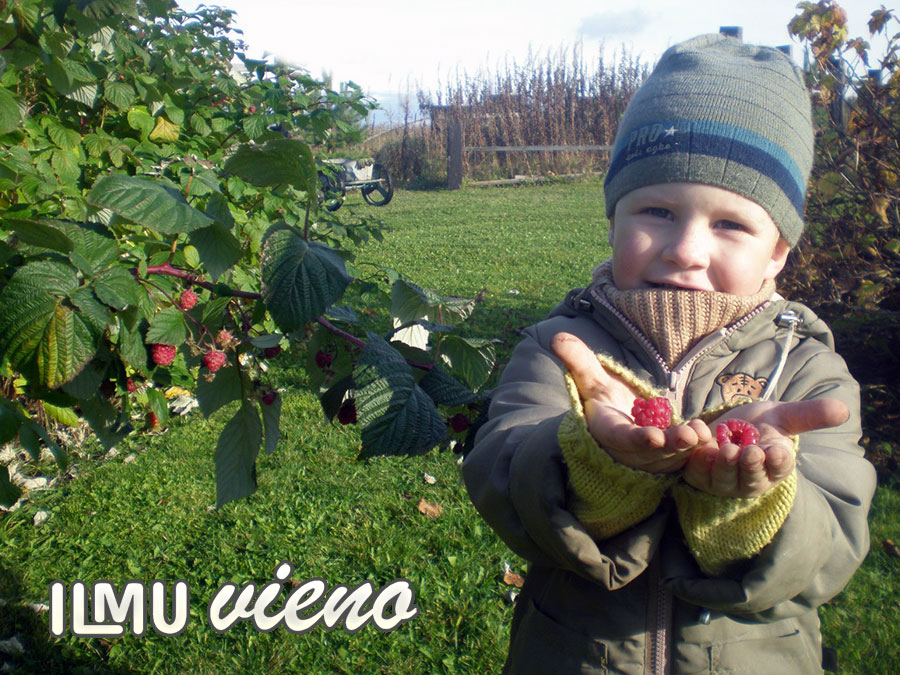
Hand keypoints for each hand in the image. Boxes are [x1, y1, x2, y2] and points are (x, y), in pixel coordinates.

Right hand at [551, 332, 708, 473]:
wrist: (620, 420)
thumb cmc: (605, 399)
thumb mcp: (592, 380)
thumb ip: (578, 361)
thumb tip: (556, 338)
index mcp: (608, 430)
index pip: (621, 438)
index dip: (637, 439)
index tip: (654, 438)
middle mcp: (628, 451)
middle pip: (650, 453)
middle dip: (669, 445)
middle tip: (688, 436)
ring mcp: (649, 458)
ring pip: (669, 458)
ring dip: (686, 447)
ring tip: (699, 432)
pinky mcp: (667, 460)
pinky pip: (683, 458)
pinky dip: (696, 450)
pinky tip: (706, 434)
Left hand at [683, 398, 849, 497]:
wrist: (727, 429)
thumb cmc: (761, 425)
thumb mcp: (784, 417)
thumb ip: (810, 414)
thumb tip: (843, 409)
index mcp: (775, 467)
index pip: (779, 467)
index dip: (777, 461)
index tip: (775, 452)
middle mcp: (750, 479)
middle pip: (750, 478)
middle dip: (748, 466)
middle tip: (748, 452)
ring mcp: (723, 480)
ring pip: (722, 478)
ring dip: (723, 465)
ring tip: (725, 449)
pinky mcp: (699, 475)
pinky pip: (696, 471)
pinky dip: (696, 459)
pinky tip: (698, 444)